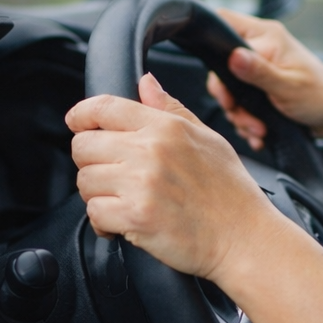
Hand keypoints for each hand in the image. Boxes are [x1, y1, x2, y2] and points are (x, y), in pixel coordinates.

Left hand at [67, 74, 291, 278]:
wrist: (245, 239)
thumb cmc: (231, 193)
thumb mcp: (208, 138)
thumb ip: (171, 109)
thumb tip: (145, 83)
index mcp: (167, 128)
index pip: (104, 107)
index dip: (81, 115)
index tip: (77, 123)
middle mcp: (150, 151)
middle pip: (83, 146)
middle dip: (91, 162)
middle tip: (112, 176)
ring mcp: (141, 184)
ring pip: (85, 181)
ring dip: (98, 195)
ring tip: (123, 202)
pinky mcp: (135, 217)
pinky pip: (94, 213)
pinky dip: (104, 222)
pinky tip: (124, 223)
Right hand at [207, 9, 322, 149]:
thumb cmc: (322, 97)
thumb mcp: (288, 87)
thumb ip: (259, 72)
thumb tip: (232, 57)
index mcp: (267, 36)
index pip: (223, 26)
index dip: (213, 51)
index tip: (221, 84)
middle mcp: (261, 47)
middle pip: (221, 66)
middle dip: (230, 98)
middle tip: (242, 116)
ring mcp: (261, 68)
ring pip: (231, 89)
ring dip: (240, 115)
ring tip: (258, 130)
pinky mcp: (262, 87)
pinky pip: (242, 102)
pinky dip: (247, 121)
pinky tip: (259, 134)